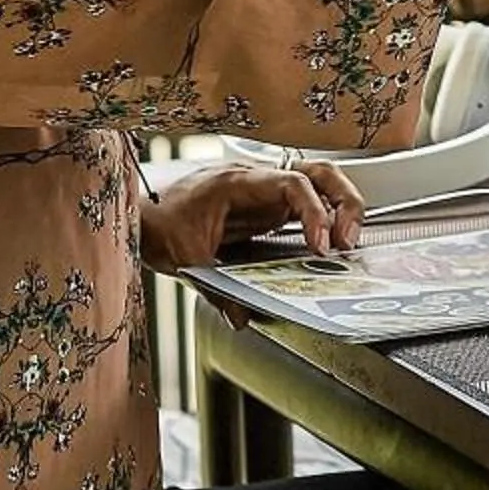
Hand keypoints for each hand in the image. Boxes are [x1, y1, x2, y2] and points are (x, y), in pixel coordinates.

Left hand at [140, 159, 365, 275]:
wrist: (140, 213)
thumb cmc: (157, 221)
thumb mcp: (184, 258)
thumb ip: (216, 288)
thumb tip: (243, 317)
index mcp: (238, 182)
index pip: (292, 183)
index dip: (314, 211)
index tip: (320, 244)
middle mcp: (257, 181)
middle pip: (319, 172)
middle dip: (344, 201)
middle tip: (348, 240)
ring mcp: (264, 192)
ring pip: (318, 183)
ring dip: (340, 208)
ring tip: (345, 243)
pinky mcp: (265, 207)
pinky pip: (305, 205)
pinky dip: (323, 220)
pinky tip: (325, 247)